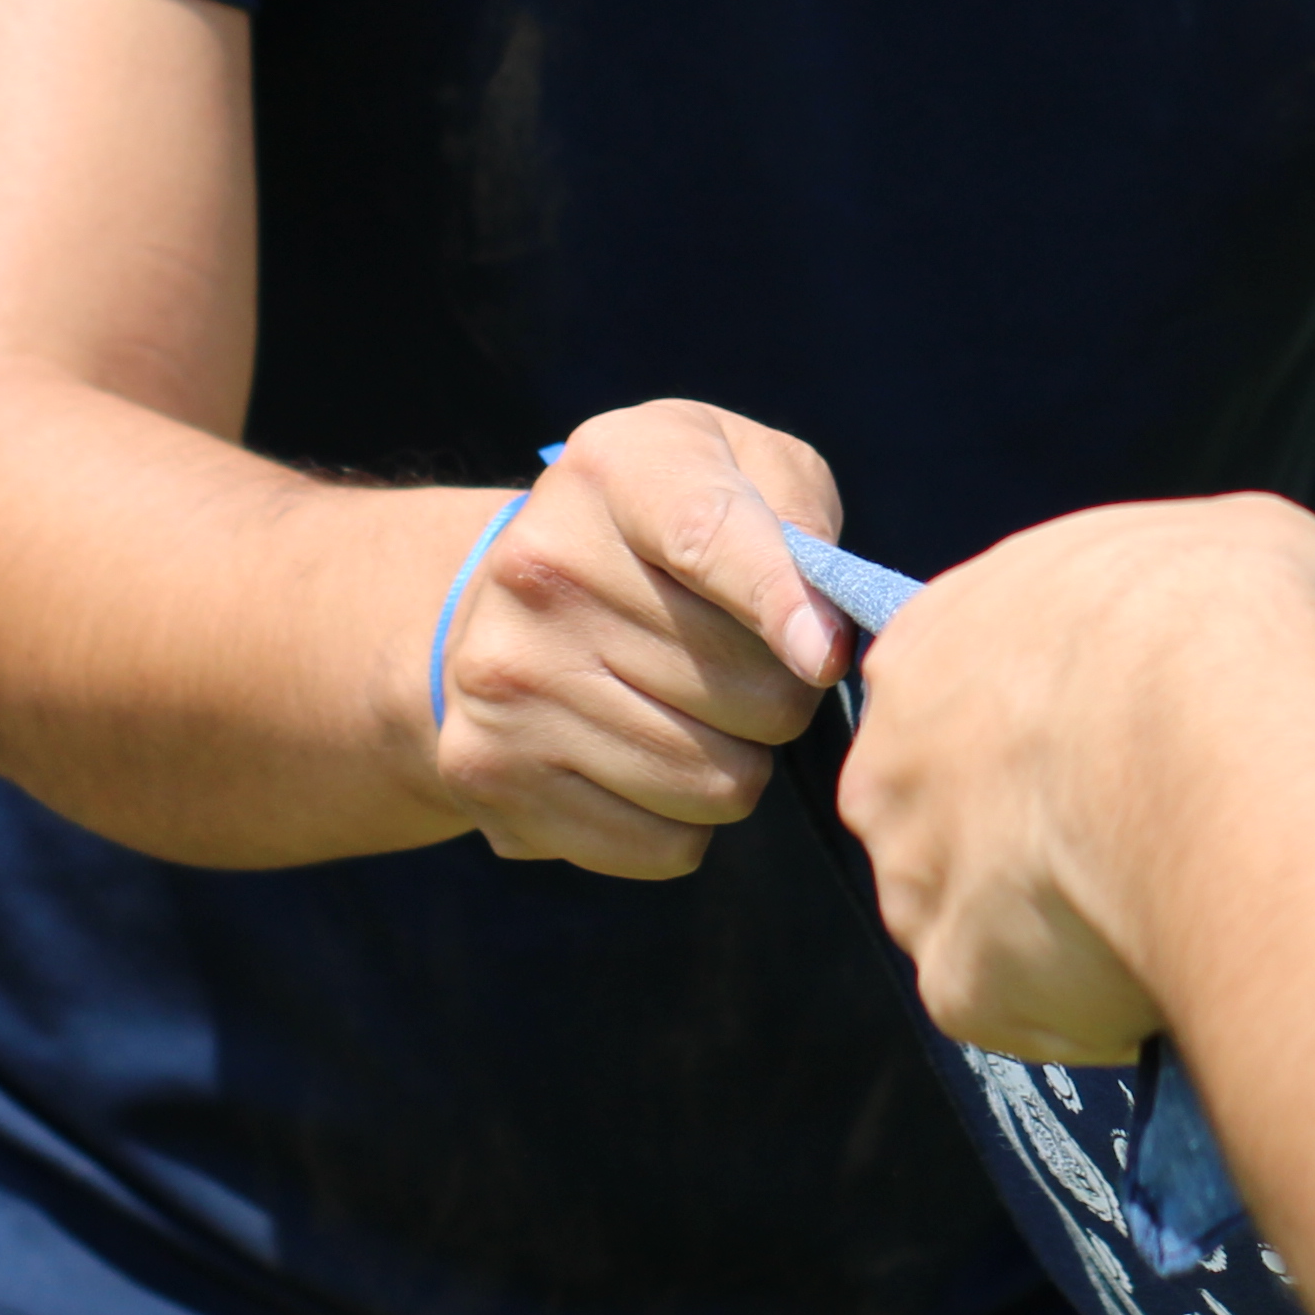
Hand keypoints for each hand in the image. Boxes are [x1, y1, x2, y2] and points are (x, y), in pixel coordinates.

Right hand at [419, 400, 852, 878]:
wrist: (500, 601)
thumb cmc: (664, 534)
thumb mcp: (737, 469)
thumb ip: (800, 517)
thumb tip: (823, 634)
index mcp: (613, 471)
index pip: (706, 535)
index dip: (778, 601)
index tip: (825, 656)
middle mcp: (540, 569)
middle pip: (744, 687)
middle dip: (785, 693)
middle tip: (753, 670)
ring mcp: (506, 677)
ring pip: (714, 780)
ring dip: (741, 764)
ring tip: (701, 715)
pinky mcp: (489, 772)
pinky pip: (664, 846)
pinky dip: (685, 822)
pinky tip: (651, 763)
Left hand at [842, 493, 1314, 1062]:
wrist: (1224, 732)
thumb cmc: (1228, 614)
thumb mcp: (1232, 543)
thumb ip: (1186, 594)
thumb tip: (1234, 635)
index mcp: (934, 638)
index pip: (967, 694)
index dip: (1047, 726)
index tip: (1120, 747)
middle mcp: (892, 760)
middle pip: (952, 813)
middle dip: (1031, 832)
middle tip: (1141, 834)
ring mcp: (916, 877)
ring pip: (979, 921)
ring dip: (1052, 924)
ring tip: (1164, 907)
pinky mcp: (957, 982)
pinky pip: (1021, 1008)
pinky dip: (1085, 1004)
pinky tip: (1160, 966)